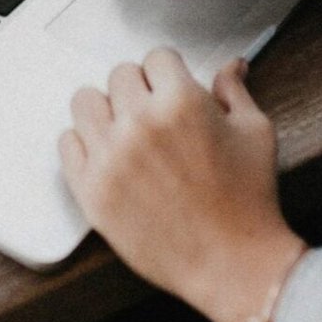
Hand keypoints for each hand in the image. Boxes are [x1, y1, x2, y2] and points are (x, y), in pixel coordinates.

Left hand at [59, 49, 306, 321]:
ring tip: (126, 131)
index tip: (172, 89)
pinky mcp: (91, 190)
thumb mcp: (254, 133)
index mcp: (181, 102)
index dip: (169, 73)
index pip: (156, 57)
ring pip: (85, 101)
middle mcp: (140, 123)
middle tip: (155, 115)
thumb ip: (234, 91)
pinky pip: (67, 143)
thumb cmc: (249, 201)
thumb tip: (231, 65)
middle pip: (119, 75)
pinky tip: (108, 155)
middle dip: (140, 89)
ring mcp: (110, 157)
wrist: (232, 265)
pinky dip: (84, 144)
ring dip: (106, 110)